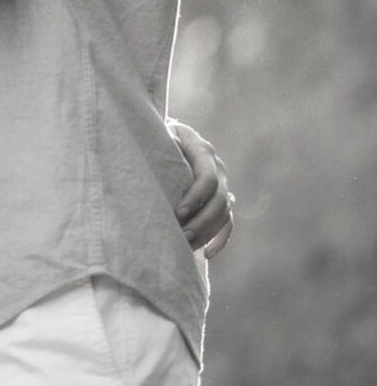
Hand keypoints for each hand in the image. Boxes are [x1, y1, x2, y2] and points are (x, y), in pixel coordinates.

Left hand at [170, 120, 233, 258]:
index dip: (196, 197)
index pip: (207, 177)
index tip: (179, 212)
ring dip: (207, 232)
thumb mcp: (160, 132)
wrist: (167, 136)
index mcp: (203, 150)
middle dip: (201, 220)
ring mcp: (221, 185)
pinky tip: (207, 254)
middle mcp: (217, 168)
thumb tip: (170, 144)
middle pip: (218, 200)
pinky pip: (227, 223)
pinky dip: (220, 239)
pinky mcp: (219, 200)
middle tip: (181, 235)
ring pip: (223, 214)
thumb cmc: (159, 135)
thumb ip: (166, 140)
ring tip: (186, 245)